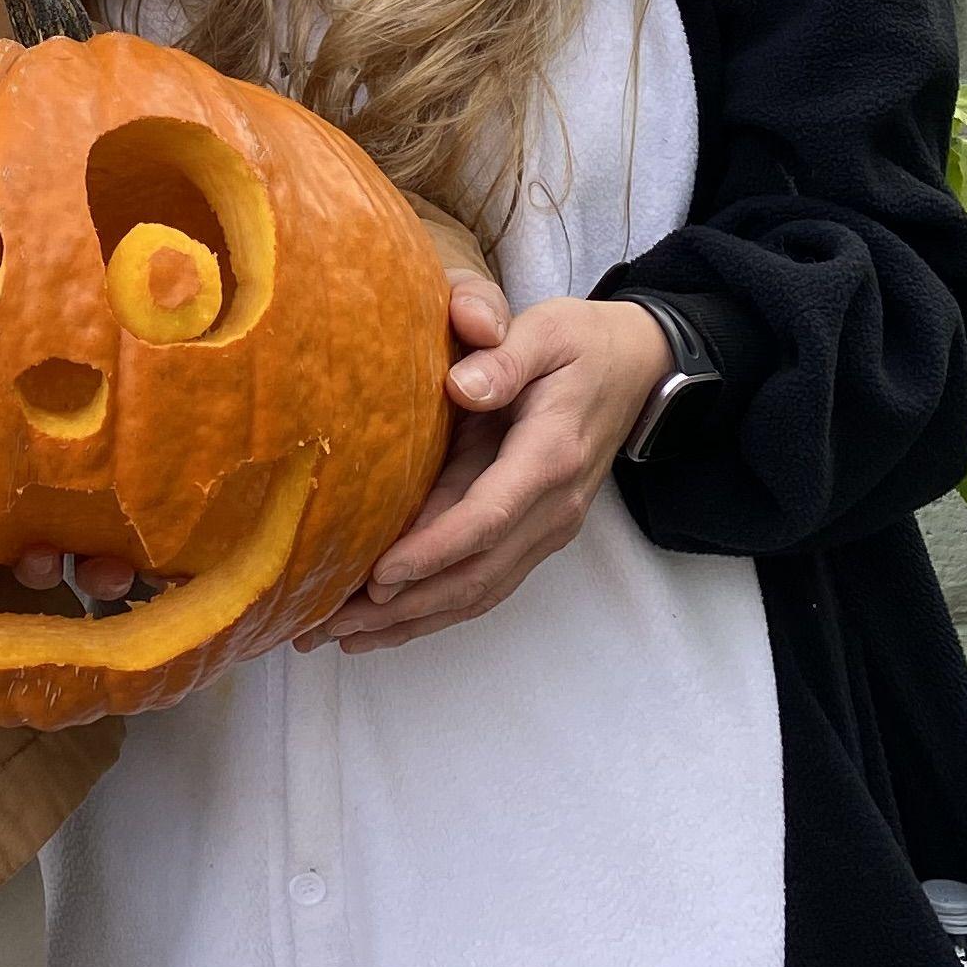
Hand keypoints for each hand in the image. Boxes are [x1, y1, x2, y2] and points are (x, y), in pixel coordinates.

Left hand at [302, 278, 673, 655]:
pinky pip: (484, 584)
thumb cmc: (579, 344)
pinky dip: (435, 610)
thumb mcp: (546, 331)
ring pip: (478, 591)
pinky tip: (387, 624)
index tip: (379, 576)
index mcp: (549, 456)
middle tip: (331, 621)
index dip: (433, 551)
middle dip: (405, 606)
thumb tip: (462, 386)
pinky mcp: (534, 534)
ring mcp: (547, 528)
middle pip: (477, 574)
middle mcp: (553, 507)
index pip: (489, 518)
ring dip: (412, 621)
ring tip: (341, 635)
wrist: (636, 368)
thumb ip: (504, 356)